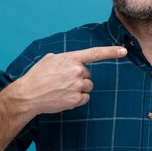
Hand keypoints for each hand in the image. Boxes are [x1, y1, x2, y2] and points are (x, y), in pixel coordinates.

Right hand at [7, 46, 126, 115]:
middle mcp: (76, 71)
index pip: (95, 53)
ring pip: (88, 86)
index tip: (124, 51)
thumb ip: (65, 58)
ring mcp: (77, 85)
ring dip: (79, 88)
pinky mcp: (76, 99)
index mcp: (71, 58)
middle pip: (88, 74)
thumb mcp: (50, 59)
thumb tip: (72, 61)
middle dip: (79, 77)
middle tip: (63, 81)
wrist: (28, 95)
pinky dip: (77, 98)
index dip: (111, 52)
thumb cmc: (37, 76)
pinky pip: (85, 98)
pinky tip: (64, 97)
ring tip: (62, 89)